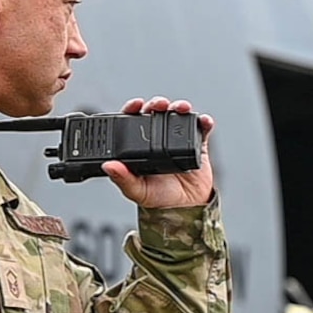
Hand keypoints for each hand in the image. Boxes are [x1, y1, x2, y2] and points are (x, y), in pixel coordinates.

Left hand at [101, 96, 215, 208]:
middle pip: (155, 112)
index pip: (132, 121)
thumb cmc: (159, 199)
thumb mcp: (137, 191)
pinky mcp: (197, 144)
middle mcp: (158, 138)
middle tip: (159, 104)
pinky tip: (204, 121)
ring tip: (182, 108)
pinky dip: (204, 121)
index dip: (132, 109)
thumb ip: (123, 179)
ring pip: (177, 115)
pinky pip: (201, 128)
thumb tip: (108, 166)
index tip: (135, 104)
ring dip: (180, 107)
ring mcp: (178, 139)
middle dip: (157, 103)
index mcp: (140, 146)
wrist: (187, 208)